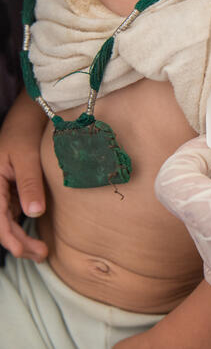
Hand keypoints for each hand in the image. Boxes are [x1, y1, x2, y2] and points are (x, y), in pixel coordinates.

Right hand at [0, 91, 47, 261]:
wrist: (25, 121)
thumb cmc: (24, 135)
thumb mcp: (27, 158)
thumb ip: (30, 185)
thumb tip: (34, 214)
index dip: (8, 236)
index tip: (22, 250)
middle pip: (0, 224)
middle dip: (18, 243)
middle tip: (40, 255)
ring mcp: (0, 193)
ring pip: (5, 223)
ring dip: (21, 240)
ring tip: (41, 253)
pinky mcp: (10, 194)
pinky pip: (11, 217)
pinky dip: (22, 230)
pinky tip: (36, 241)